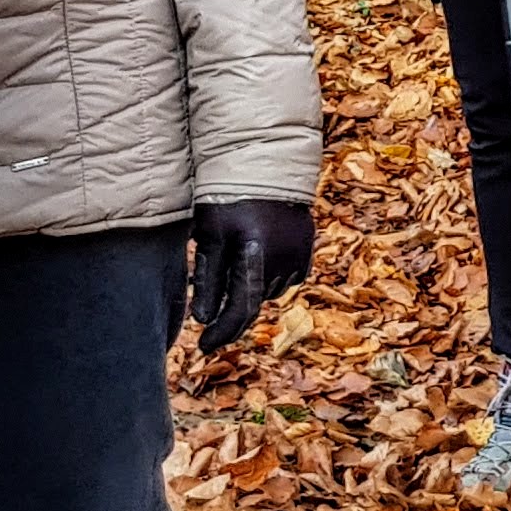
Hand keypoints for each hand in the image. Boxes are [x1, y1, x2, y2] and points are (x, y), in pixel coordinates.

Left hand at [189, 199, 314, 351]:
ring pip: (268, 290)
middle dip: (232, 303)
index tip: (203, 346)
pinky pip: (284, 276)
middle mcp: (283, 260)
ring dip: (251, 285)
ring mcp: (299, 256)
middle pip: (253, 300)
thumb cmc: (228, 196)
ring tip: (235, 257)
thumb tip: (203, 319)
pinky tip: (256, 250)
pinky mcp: (307, 250)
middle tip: (209, 296)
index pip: (240, 309)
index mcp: (256, 254)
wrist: (265, 164)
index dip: (221, 332)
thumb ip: (208, 278)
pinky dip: (269, 273)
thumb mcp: (211, 234)